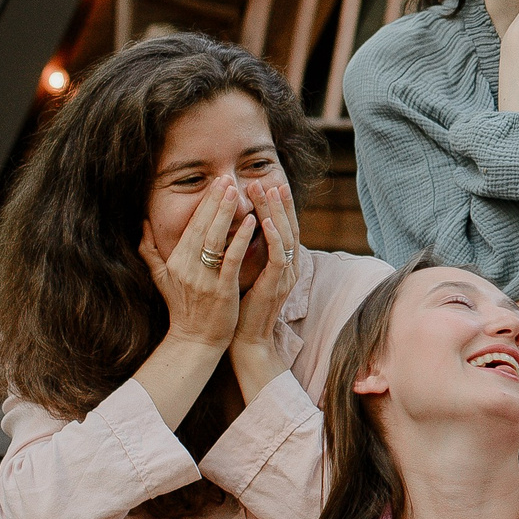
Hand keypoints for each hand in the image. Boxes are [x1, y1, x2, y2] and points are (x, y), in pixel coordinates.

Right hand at [139, 179, 251, 349]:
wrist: (195, 340)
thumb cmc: (182, 308)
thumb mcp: (160, 278)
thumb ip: (149, 250)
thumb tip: (142, 224)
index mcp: (175, 261)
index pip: (191, 225)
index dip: (204, 203)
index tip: (215, 183)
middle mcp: (186, 267)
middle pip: (202, 227)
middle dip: (215, 201)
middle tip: (226, 178)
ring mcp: (203, 278)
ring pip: (215, 238)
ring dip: (226, 213)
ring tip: (237, 192)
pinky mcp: (221, 289)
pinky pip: (231, 259)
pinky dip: (240, 238)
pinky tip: (251, 221)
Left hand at [229, 178, 303, 383]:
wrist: (246, 340)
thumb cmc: (240, 308)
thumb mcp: (244, 274)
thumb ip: (241, 252)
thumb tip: (230, 231)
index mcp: (280, 263)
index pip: (280, 227)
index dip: (274, 205)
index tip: (262, 183)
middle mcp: (288, 266)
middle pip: (287, 225)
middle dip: (276, 201)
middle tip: (264, 179)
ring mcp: (285, 276)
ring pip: (284, 235)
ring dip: (275, 211)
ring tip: (266, 190)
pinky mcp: (276, 286)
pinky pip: (278, 257)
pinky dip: (272, 237)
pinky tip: (263, 221)